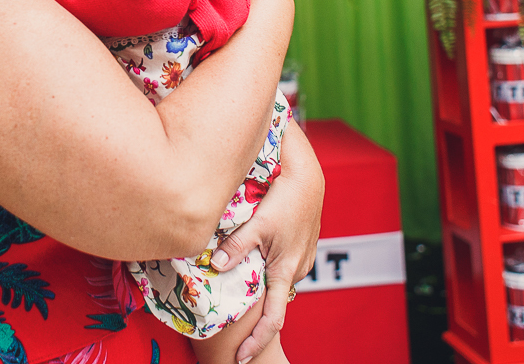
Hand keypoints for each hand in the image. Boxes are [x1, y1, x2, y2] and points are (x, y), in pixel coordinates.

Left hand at [212, 122, 323, 362]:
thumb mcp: (257, 224)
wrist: (308, 177)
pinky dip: (265, 267)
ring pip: (273, 278)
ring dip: (258, 283)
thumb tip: (215, 266)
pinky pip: (279, 265)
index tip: (242, 358)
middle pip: (270, 298)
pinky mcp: (298, 246)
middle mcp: (295, 270)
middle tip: (229, 322)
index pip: (272, 318)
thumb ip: (236, 246)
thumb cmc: (284, 199)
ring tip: (236, 287)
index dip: (256, 340)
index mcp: (285, 271)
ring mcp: (300, 259)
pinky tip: (253, 257)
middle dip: (252, 310)